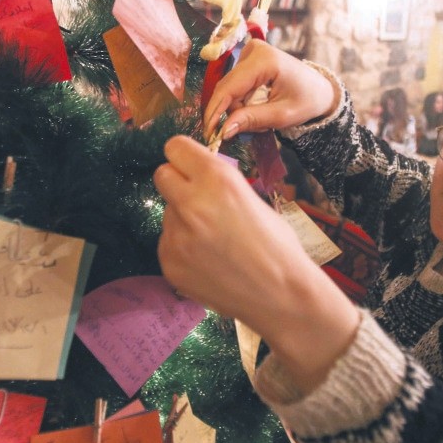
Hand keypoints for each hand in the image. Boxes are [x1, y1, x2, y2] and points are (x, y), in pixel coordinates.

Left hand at [154, 135, 357, 391]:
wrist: (281, 295)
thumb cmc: (278, 246)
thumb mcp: (252, 199)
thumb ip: (219, 184)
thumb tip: (198, 176)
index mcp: (217, 179)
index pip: (175, 147)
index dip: (185, 157)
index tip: (191, 165)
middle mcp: (191, 203)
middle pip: (161, 175)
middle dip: (177, 183)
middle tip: (197, 199)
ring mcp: (176, 235)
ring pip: (167, 213)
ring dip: (182, 220)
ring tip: (214, 242)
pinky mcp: (169, 262)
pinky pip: (168, 242)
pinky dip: (183, 248)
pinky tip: (208, 262)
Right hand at [203, 40, 339, 141]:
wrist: (319, 89)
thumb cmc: (306, 101)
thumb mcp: (281, 115)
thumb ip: (251, 120)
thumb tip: (223, 130)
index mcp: (264, 60)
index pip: (229, 87)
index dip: (215, 111)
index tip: (209, 134)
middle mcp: (253, 50)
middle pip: (227, 88)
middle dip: (231, 112)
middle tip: (247, 130)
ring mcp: (249, 52)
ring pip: (229, 89)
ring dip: (239, 109)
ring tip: (261, 119)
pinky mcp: (248, 59)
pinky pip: (234, 86)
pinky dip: (242, 102)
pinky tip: (258, 108)